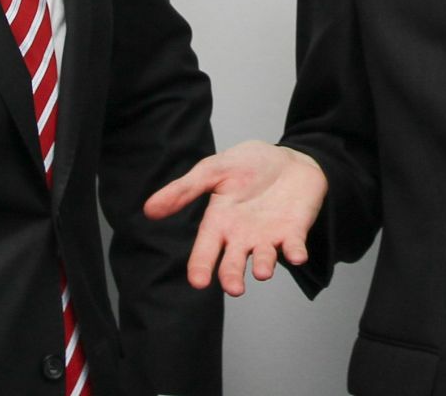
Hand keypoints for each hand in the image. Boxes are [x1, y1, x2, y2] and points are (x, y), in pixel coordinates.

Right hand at [143, 141, 328, 296]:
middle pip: (233, 263)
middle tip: (233, 288)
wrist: (290, 158)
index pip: (206, 249)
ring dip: (264, 266)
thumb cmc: (249, 165)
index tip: (198, 282)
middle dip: (232, 276)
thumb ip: (184, 190)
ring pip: (264, 259)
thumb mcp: (214, 169)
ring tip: (261, 272)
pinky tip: (297, 255)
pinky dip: (296, 252)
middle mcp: (241, 237)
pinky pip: (295, 246)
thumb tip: (148, 210)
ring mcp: (268, 237)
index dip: (201, 266)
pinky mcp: (294, 233)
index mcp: (219, 222)